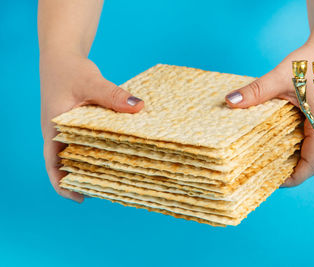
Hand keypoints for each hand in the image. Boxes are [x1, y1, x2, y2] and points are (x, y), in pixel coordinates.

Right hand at [40, 52, 143, 201]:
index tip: (79, 198)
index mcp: (53, 128)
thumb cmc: (69, 69)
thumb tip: (139, 108)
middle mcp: (58, 131)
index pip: (53, 163)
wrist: (61, 55)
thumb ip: (113, 95)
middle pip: (67, 162)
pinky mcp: (77, 120)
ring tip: (114, 174)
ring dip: (91, 162)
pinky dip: (98, 145)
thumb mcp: (91, 82)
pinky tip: (116, 148)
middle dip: (82, 177)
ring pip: (78, 150)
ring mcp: (67, 126)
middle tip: (106, 189)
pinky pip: (86, 138)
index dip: (62, 183)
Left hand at [225, 42, 313, 186]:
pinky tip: (292, 143)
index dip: (294, 177)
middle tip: (274, 173)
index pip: (312, 163)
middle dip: (299, 173)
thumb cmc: (312, 60)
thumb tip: (230, 102)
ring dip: (305, 162)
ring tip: (282, 161)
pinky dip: (310, 150)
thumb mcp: (281, 76)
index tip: (274, 182)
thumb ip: (256, 91)